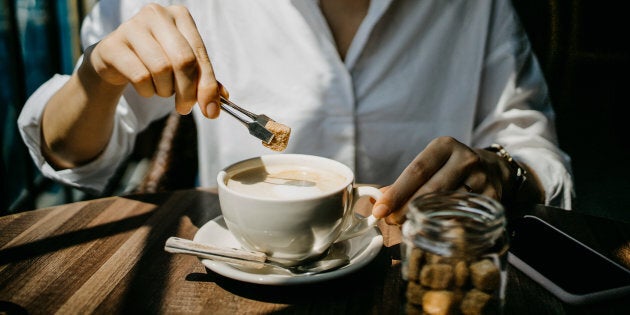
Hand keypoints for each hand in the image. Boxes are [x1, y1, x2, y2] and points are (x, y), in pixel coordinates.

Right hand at [85, 3, 222, 117]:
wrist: (116, 59)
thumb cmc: (155, 60)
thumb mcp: (183, 67)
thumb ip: (204, 80)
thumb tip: (223, 98)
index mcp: (180, 16)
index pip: (200, 54)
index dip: (207, 86)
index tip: (211, 111)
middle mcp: (157, 14)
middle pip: (183, 60)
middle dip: (188, 92)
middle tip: (184, 108)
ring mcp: (133, 26)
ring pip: (161, 69)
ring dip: (165, 90)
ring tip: (161, 89)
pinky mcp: (113, 45)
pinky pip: (140, 76)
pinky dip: (147, 91)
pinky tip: (145, 87)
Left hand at [372, 136, 510, 224]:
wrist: (492, 168)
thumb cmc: (449, 169)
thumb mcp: (430, 165)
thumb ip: (404, 183)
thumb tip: (377, 203)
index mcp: (444, 146)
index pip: (416, 170)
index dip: (397, 192)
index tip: (380, 210)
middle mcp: (465, 159)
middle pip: (431, 190)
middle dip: (407, 209)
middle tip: (391, 222)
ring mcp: (482, 178)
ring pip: (447, 206)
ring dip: (425, 220)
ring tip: (409, 226)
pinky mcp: (492, 198)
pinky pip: (464, 218)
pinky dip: (446, 227)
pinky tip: (434, 231)